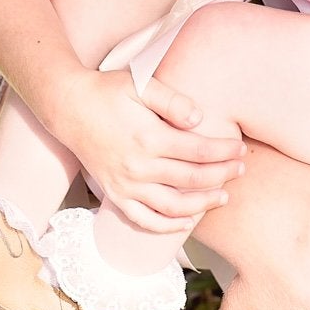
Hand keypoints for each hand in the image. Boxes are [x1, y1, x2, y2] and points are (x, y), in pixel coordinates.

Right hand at [57, 69, 246, 234]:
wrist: (68, 107)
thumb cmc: (107, 91)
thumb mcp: (140, 83)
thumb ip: (172, 100)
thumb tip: (200, 118)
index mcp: (148, 138)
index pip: (198, 151)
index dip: (224, 152)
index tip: (240, 149)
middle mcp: (138, 167)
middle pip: (192, 179)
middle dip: (222, 175)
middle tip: (241, 170)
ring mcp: (125, 185)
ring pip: (173, 206)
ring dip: (203, 204)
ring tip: (223, 196)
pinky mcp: (115, 194)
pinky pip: (144, 220)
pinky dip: (167, 226)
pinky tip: (187, 222)